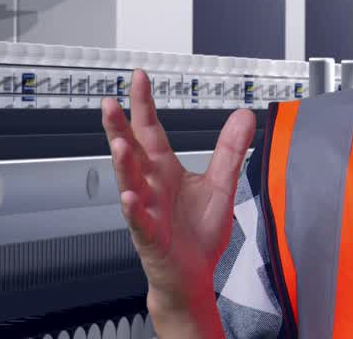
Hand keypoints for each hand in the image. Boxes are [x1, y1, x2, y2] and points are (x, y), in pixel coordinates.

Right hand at [101, 69, 256, 313]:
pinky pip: (139, 221)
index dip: (144, 105)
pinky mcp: (150, 237)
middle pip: (132, 152)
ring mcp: (147, 211)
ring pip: (131, 183)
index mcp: (165, 171)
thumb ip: (229, 149)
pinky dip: (134, 209)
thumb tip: (243, 114)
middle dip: (119, 127)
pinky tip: (130, 196)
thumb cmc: (199, 233)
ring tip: (119, 142)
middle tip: (109, 103)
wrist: (194, 276)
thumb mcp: (221, 184)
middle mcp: (151, 186)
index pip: (151, 131)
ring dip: (123, 164)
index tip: (139, 77)